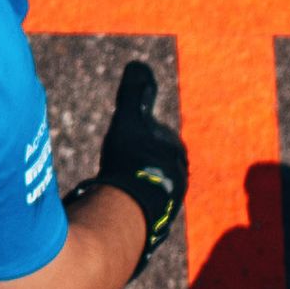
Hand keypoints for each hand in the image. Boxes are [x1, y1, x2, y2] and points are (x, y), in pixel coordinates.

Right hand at [85, 59, 194, 278]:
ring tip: (113, 185)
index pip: (161, 138)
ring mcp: (166, 204)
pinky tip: (112, 205)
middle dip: (140, 162)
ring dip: (133, 185)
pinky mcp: (151, 224)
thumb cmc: (132, 161)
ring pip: (149, 188)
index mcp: (176, 154)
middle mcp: (177, 180)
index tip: (129, 137)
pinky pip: (140, 208)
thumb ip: (134, 93)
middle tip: (120, 160)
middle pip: (156, 165)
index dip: (142, 134)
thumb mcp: (130, 120)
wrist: (132, 209)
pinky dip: (128, 204)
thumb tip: (139, 64)